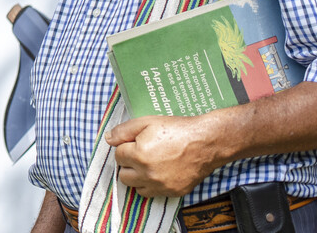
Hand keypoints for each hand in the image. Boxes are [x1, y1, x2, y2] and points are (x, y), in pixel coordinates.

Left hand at [106, 114, 220, 196]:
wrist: (207, 141)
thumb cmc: (177, 129)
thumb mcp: (147, 122)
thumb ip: (123, 131)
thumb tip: (108, 139)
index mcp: (139, 155)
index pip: (118, 155)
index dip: (126, 147)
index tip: (136, 143)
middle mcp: (148, 174)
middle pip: (123, 174)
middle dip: (128, 163)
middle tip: (140, 154)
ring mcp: (161, 186)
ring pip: (135, 186)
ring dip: (137, 176)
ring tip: (148, 164)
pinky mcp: (173, 192)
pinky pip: (153, 194)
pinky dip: (151, 185)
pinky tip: (159, 173)